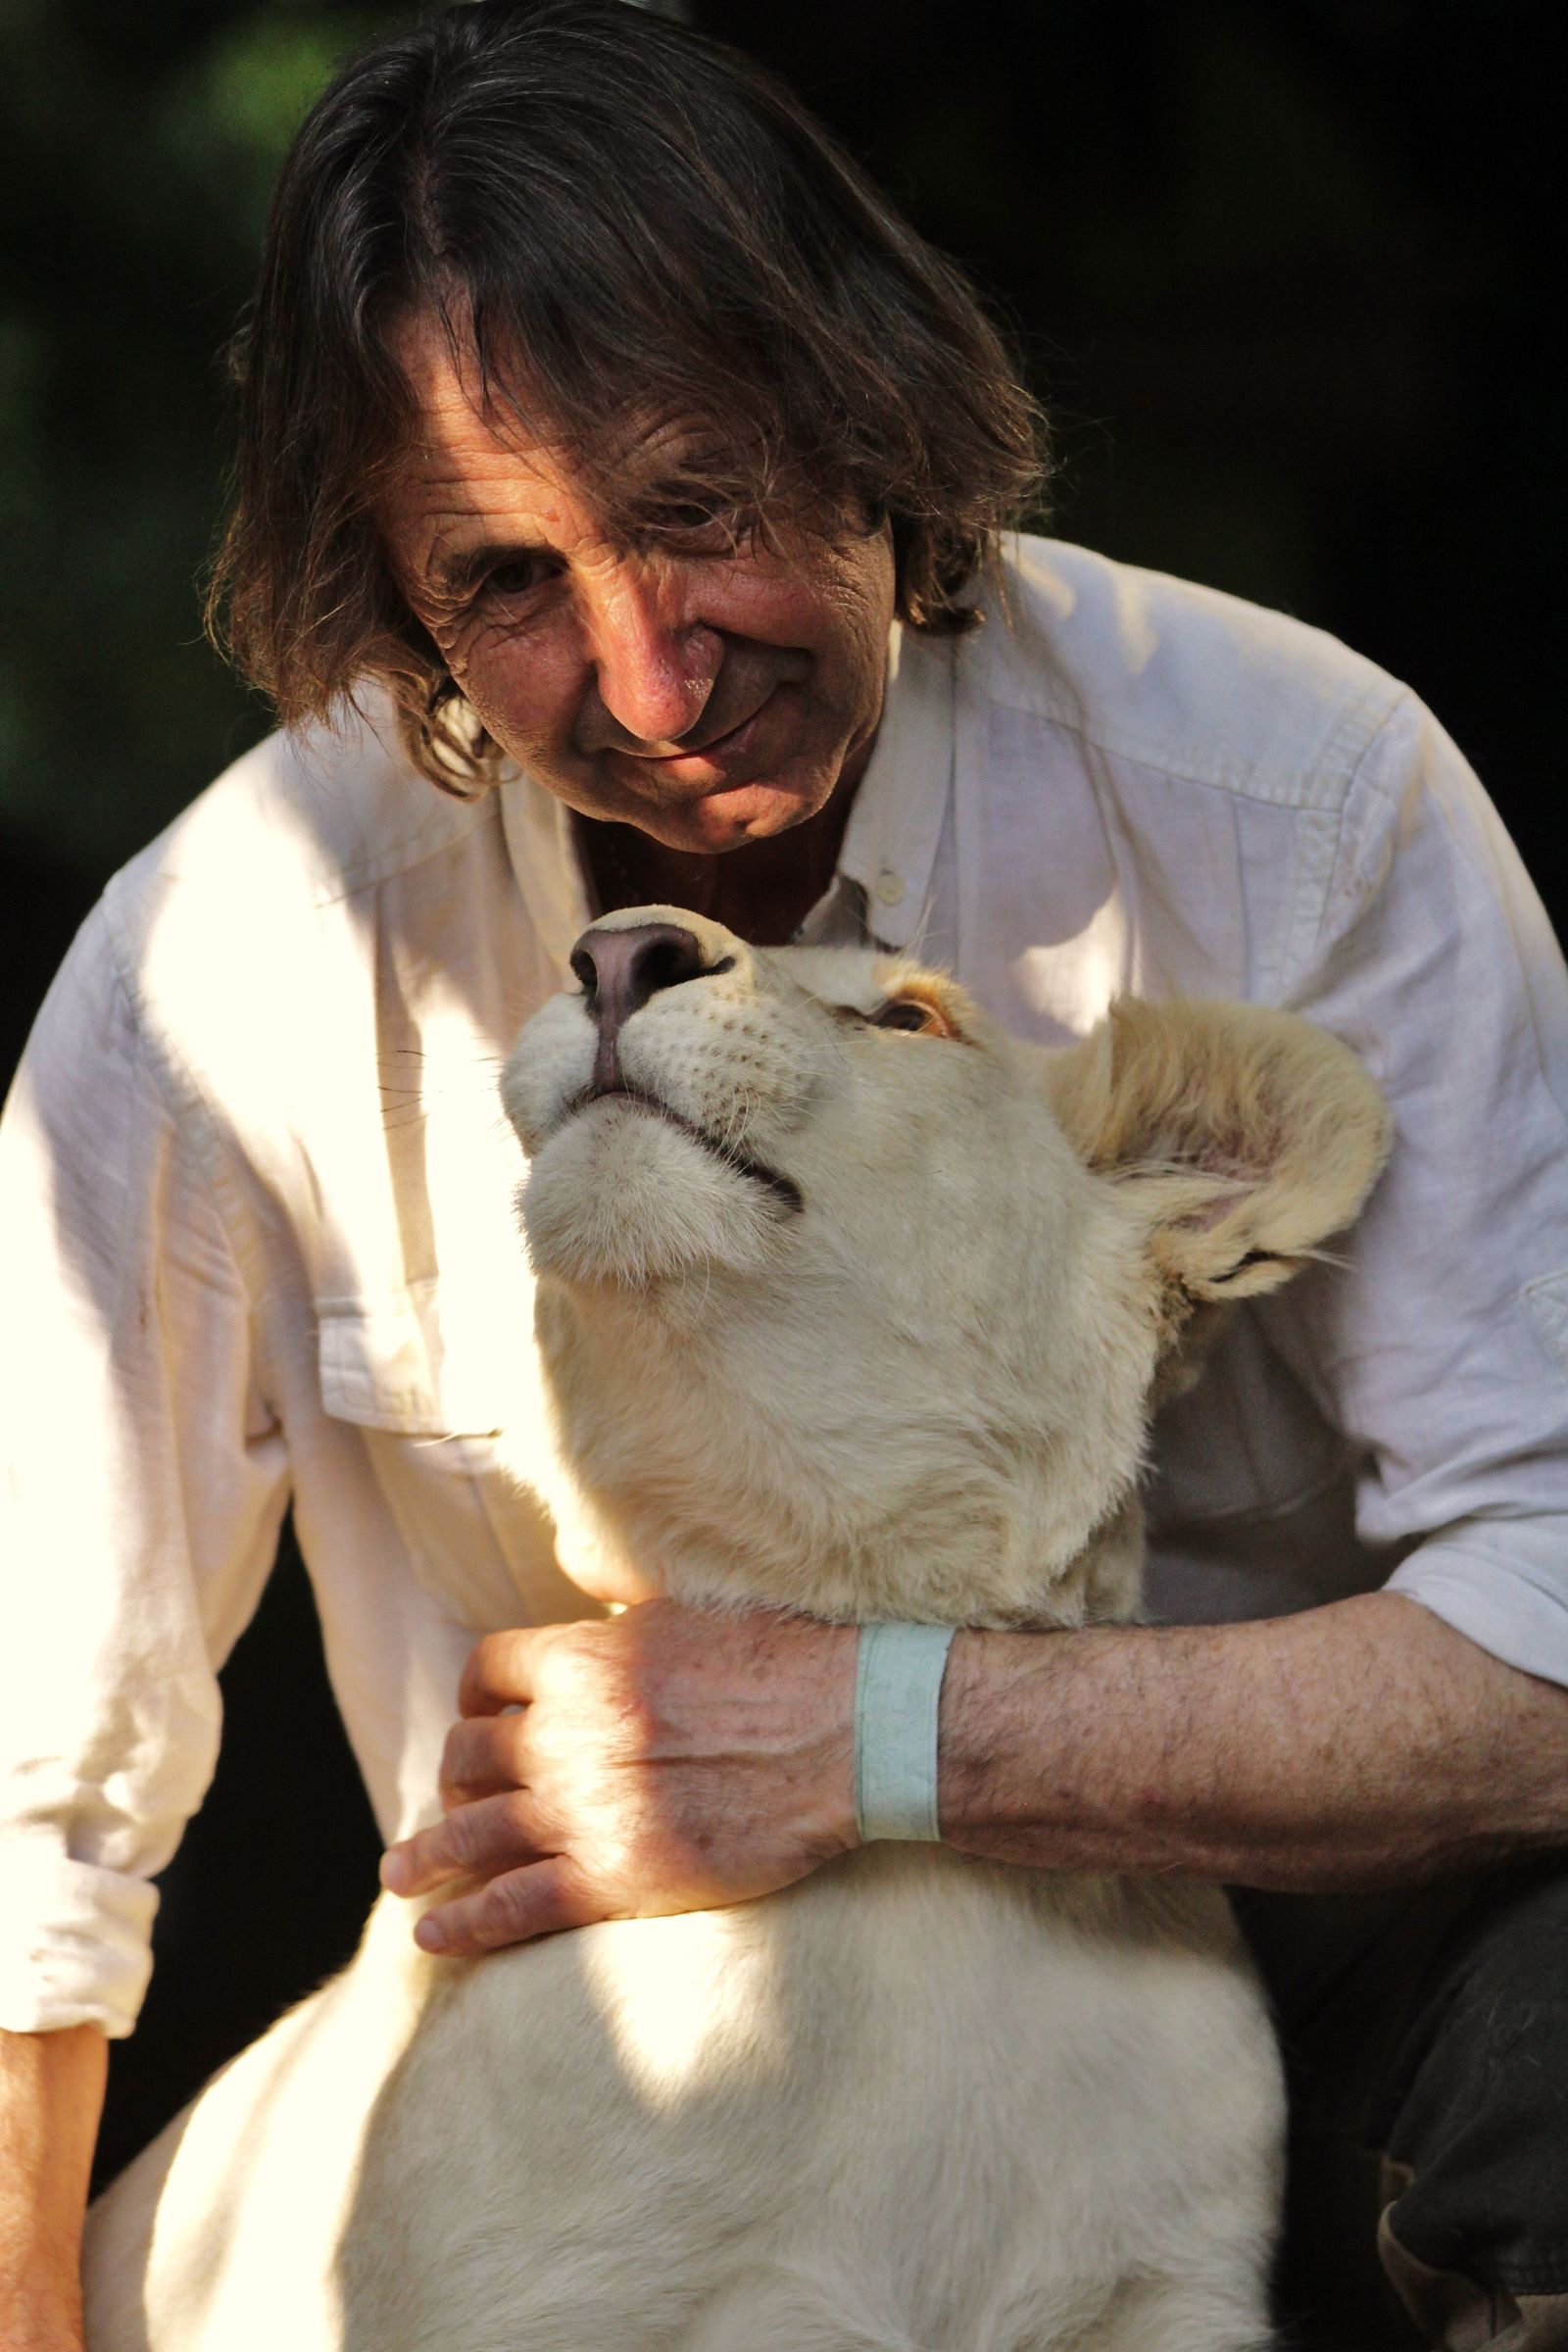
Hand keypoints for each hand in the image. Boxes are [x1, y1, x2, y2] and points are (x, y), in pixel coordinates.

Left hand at [380, 1600, 857, 1956]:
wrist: (852, 1733)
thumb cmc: (785, 1658)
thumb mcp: (689, 1600)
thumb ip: (618, 1586)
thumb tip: (570, 1553)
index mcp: (584, 1657)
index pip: (487, 1670)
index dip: (473, 1695)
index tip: (474, 1716)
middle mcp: (569, 1732)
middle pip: (472, 1753)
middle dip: (452, 1776)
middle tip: (446, 1798)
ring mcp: (588, 1808)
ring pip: (476, 1832)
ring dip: (428, 1855)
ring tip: (399, 1874)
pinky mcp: (619, 1875)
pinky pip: (515, 1903)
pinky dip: (465, 1923)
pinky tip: (432, 1935)